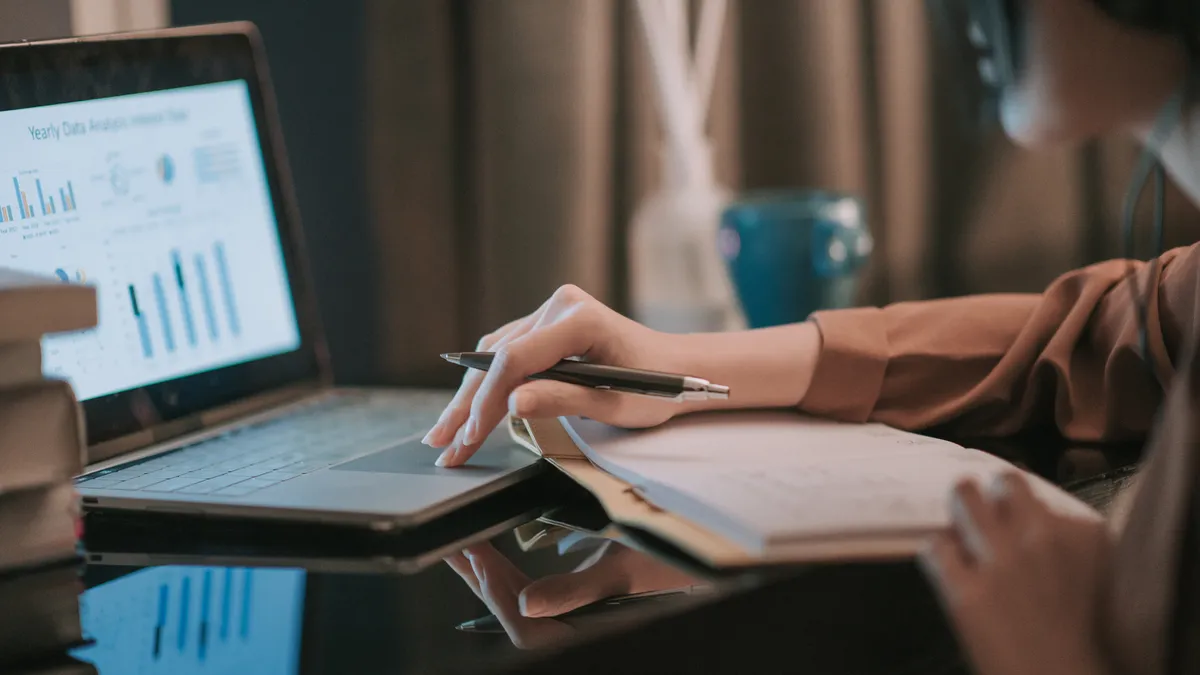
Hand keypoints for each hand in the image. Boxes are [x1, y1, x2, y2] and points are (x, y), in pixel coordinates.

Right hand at [423, 285, 683, 466]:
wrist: (680, 367)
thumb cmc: (657, 388)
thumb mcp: (612, 404)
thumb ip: (560, 400)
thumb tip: (510, 405)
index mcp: (579, 319)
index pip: (515, 360)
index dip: (486, 401)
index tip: (470, 438)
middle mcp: (560, 306)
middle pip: (498, 357)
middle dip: (468, 404)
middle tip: (442, 442)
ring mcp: (553, 311)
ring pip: (496, 354)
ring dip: (471, 395)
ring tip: (446, 433)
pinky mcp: (549, 323)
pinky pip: (509, 351)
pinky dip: (488, 382)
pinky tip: (469, 408)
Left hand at [445, 539, 701, 648]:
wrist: (709, 560)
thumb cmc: (674, 562)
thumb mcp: (624, 570)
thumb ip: (572, 591)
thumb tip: (524, 607)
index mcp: (581, 631)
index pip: (521, 623)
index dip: (493, 590)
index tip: (472, 552)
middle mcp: (575, 632)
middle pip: (516, 615)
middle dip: (484, 581)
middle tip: (456, 546)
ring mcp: (579, 625)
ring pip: (525, 609)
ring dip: (497, 581)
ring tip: (470, 550)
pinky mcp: (585, 613)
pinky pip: (542, 604)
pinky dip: (518, 584)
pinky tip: (505, 566)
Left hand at [917, 473, 1112, 674]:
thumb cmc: (1080, 636)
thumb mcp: (1091, 574)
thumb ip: (1063, 538)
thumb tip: (1025, 512)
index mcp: (1084, 534)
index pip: (1037, 491)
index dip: (1019, 505)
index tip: (1014, 517)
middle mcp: (1043, 538)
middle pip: (1003, 482)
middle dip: (989, 495)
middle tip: (981, 512)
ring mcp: (1001, 561)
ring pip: (964, 497)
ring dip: (960, 512)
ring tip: (961, 529)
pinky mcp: (966, 590)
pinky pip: (936, 546)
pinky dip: (939, 555)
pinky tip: (949, 569)